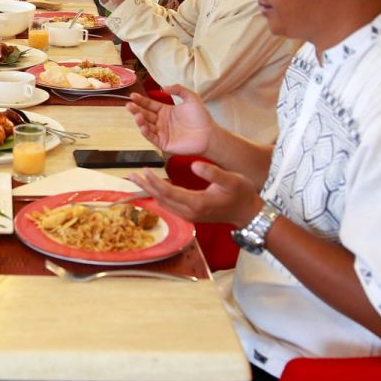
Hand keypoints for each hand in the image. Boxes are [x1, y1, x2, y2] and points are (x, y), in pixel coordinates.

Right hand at [125, 84, 213, 156]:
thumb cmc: (202, 117)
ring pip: (146, 126)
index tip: (132, 95)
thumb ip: (178, 89)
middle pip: (145, 114)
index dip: (141, 100)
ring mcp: (161, 133)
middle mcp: (161, 122)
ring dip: (139, 120)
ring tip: (136, 115)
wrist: (210, 134)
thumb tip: (163, 88)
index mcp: (165, 111)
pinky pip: (151, 137)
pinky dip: (145, 132)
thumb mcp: (191, 97)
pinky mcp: (163, 143)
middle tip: (129, 105)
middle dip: (136, 110)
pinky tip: (142, 126)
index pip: (149, 105)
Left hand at [130, 163, 263, 227]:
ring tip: (137, 180)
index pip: (169, 192)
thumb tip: (194, 164)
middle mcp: (190, 212)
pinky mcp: (191, 215)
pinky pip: (170, 206)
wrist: (248, 213)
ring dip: (150, 191)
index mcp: (198, 203)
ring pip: (164, 203)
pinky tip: (153, 187)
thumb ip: (212, 172)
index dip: (154, 182)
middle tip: (131, 175)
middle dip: (146, 187)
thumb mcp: (231, 179)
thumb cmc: (242, 194)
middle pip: (162, 199)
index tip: (143, 170)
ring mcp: (190, 216)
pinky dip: (159, 196)